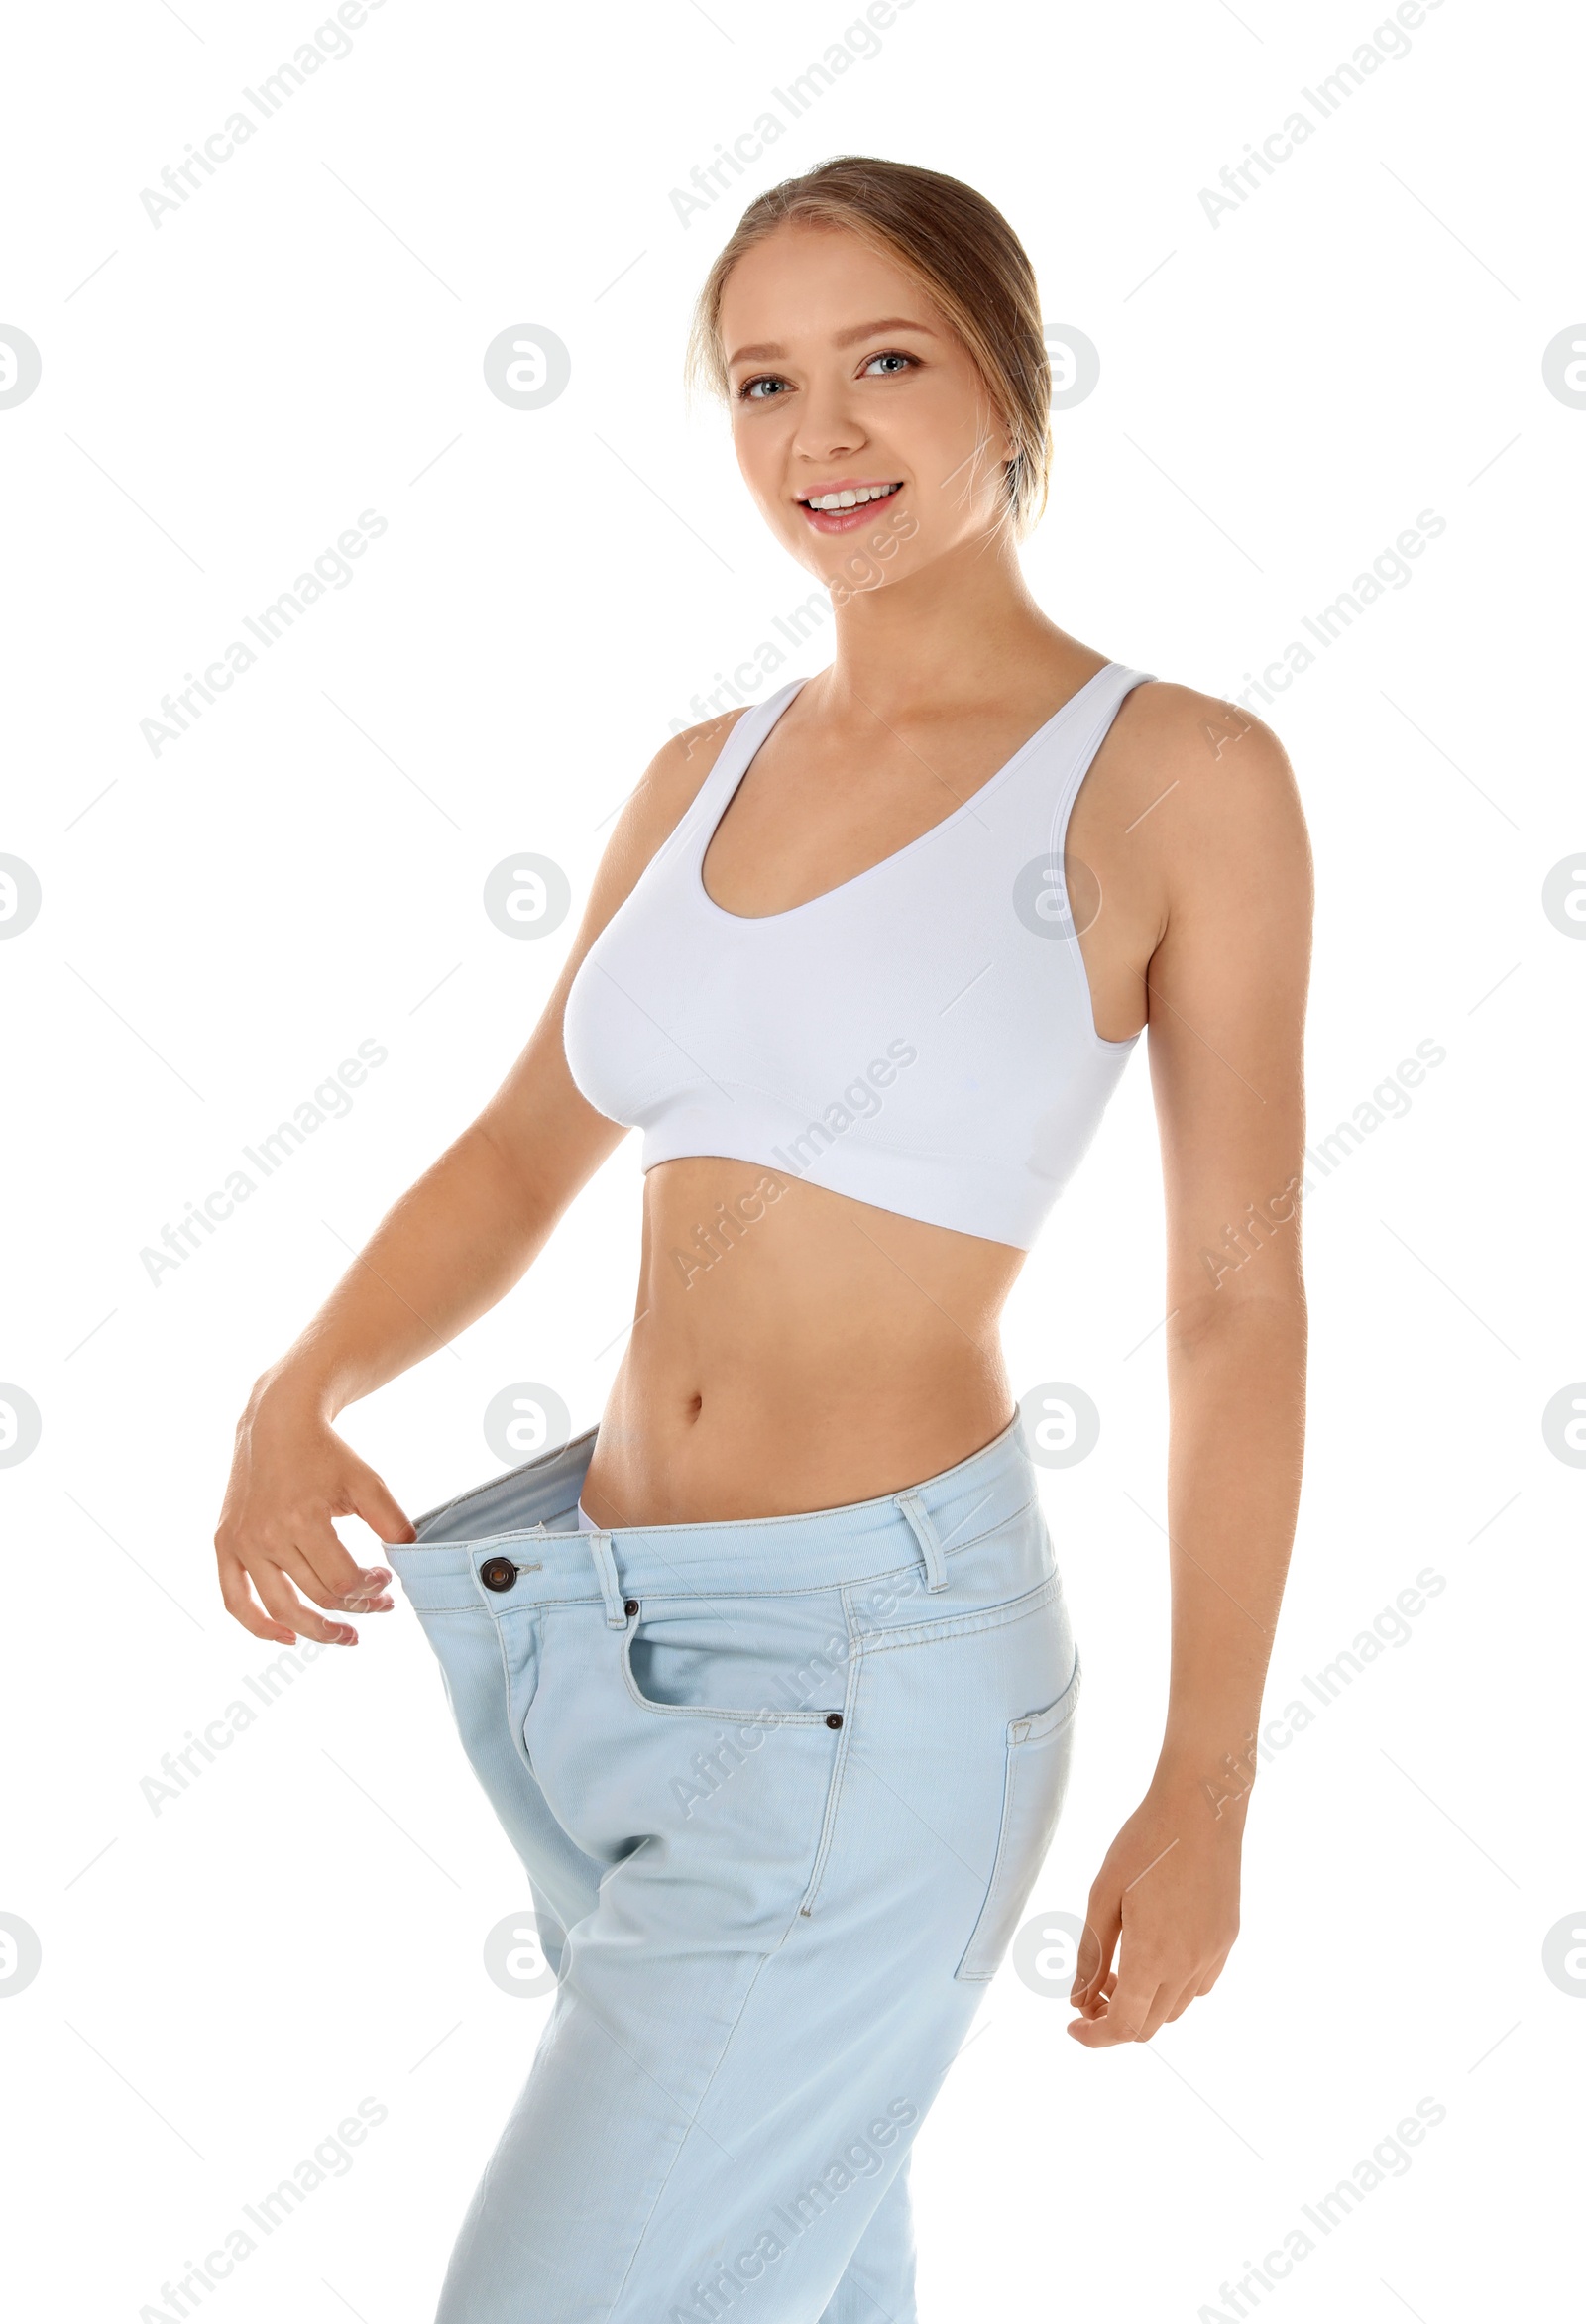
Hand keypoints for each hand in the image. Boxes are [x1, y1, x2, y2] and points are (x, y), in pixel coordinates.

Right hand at [214, 1381, 414, 1645]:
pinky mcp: (224, 1544)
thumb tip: (411, 1562)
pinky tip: (287, 1637)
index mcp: (302, 1520)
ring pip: (281, 1609)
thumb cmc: (326, 1454)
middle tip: (381, 1605)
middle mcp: (267, 1536)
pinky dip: (258, 1627)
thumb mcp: (367, 1482)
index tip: (387, 1579)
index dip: (371, 1589)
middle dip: (357, 1605)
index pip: (343, 1581)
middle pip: (317, 1597)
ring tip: (347, 1636)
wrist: (277, 1424)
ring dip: (317, 1630)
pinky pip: (235, 1600)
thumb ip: (393, 1523)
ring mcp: (242, 1544)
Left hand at [1067, 1771, 1244, 2045]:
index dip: (1095, 2035)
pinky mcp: (1228, 1939)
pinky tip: (1155, 1956)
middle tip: (1089, 1994)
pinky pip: (1200, 1984)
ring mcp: (1214, 1954)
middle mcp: (1189, 1965)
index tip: (1072, 2025)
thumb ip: (1091, 1954)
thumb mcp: (1103, 1895)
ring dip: (1145, 2004)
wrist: (1202, 1807)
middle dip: (1115, 2020)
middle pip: (1151, 2025)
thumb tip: (1079, 2000)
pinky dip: (1172, 1987)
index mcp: (1153, 1957)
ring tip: (1118, 1971)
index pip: (1124, 2026)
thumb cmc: (1145, 1843)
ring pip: (1177, 2008)